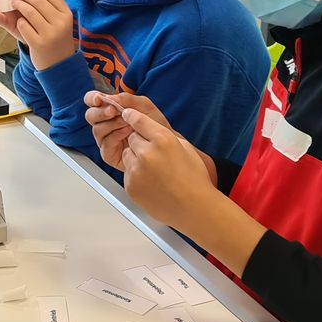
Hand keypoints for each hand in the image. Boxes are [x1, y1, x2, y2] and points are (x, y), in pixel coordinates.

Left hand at [11, 0, 75, 69]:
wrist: (58, 65)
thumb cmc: (57, 39)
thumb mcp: (60, 20)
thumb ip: (53, 1)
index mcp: (67, 14)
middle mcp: (60, 23)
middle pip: (37, 1)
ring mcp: (50, 34)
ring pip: (29, 12)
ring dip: (19, 6)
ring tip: (14, 5)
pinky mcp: (38, 44)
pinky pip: (23, 26)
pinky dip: (20, 23)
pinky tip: (21, 24)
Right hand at [84, 91, 166, 171]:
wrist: (165, 142)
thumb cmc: (153, 124)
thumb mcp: (143, 105)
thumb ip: (127, 99)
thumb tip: (109, 98)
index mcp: (109, 109)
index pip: (92, 101)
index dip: (92, 98)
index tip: (99, 99)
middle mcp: (105, 123)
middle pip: (90, 115)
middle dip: (100, 112)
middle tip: (113, 111)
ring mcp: (106, 139)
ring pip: (97, 129)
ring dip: (112, 123)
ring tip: (127, 122)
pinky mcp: (109, 153)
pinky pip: (105, 143)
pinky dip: (116, 136)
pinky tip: (127, 133)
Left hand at [120, 108, 215, 223]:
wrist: (194, 208)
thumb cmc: (194, 179)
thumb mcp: (184, 148)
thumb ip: (163, 136)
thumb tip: (147, 129)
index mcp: (162, 140)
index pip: (138, 120)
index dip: (132, 116)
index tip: (126, 114)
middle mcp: (147, 153)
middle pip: (131, 138)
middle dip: (140, 143)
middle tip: (154, 155)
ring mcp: (136, 171)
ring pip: (127, 155)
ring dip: (136, 159)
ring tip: (154, 171)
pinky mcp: (131, 186)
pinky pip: (127, 173)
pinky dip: (136, 175)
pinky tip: (152, 182)